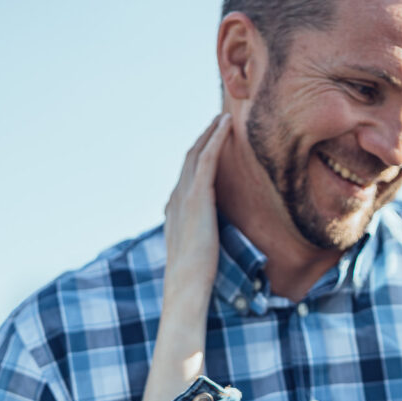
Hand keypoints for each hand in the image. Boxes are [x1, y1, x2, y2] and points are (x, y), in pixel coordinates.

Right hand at [162, 113, 232, 306]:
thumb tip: (213, 234)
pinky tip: (226, 125)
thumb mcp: (199, 250)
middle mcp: (176, 197)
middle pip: (189, 158)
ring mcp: (184, 195)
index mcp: (175, 209)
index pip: (187, 175)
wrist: (187, 283)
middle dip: (203, 138)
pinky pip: (208, 158)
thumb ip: (203, 235)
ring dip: (210, 132)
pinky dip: (216, 138)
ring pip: (197, 153)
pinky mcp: (197, 196)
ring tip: (223, 117)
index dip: (198, 156)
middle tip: (217, 120)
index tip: (210, 142)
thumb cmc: (196, 275)